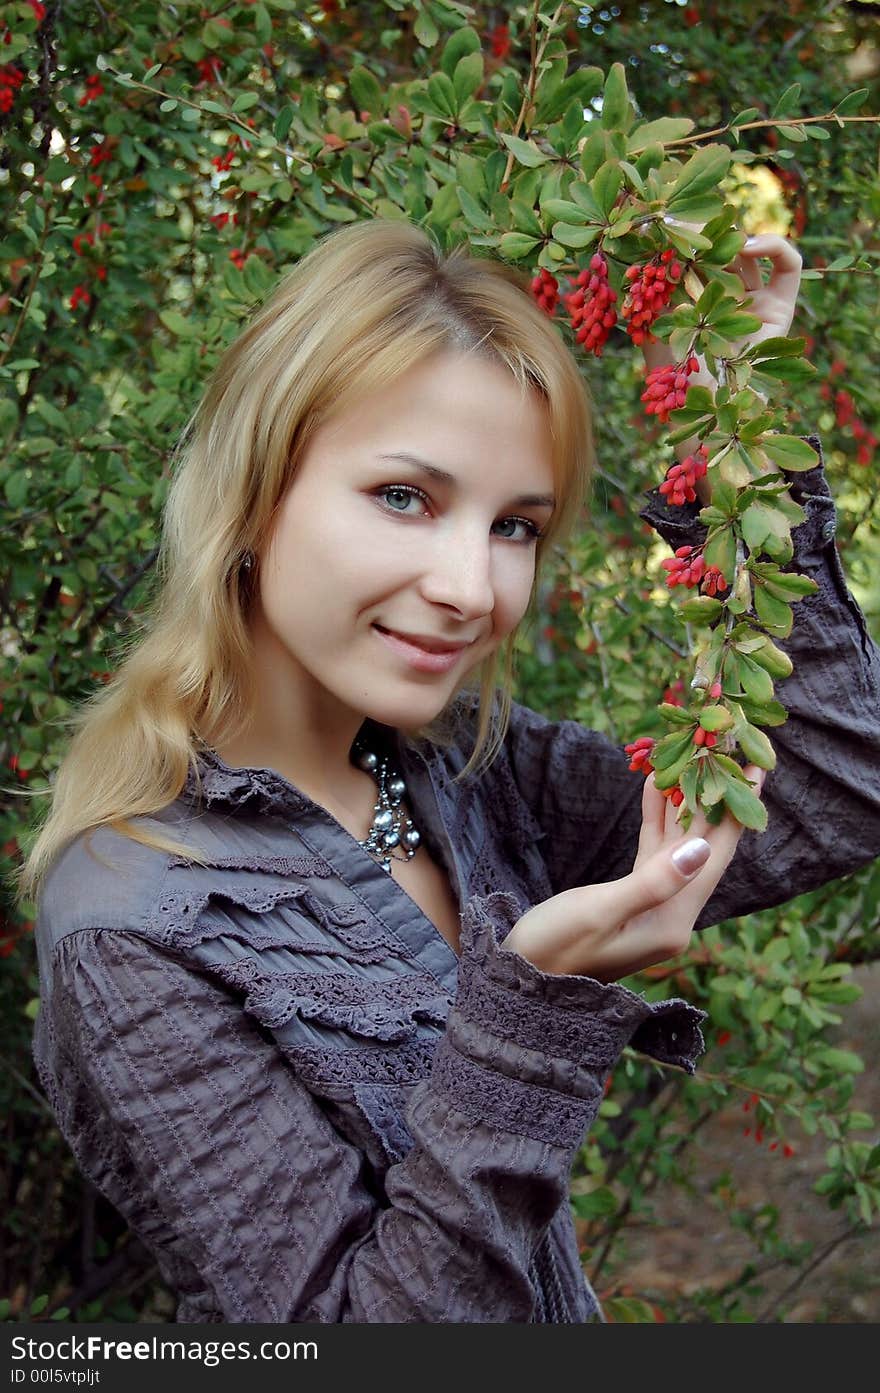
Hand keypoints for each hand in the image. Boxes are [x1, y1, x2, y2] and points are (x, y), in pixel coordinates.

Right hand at [501, 764, 764, 982]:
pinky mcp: (632, 900)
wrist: (521, 978)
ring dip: (683, 803)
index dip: (736, 809)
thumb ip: (653, 882)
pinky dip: (656, 819)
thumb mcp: (601, 912)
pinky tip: (654, 785)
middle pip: (703, 847)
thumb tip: (701, 850)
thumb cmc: (554, 947)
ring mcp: (654, 908)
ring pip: (679, 845)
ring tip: (694, 756)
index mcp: (674, 921)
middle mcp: (673, 915)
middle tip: (727, 750)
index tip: (753, 767)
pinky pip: (653, 852)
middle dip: (715, 799)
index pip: (715, 855)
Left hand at [642, 234, 802, 497]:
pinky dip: (774, 245)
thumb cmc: (673, 382)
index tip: (671, 226)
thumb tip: (636, 255)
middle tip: (693, 221)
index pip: (701, 257)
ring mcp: (756, 303)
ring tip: (716, 235)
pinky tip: (748, 245)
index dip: (690, 238)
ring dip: (735, 236)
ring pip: (752, 252)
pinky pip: (790, 265)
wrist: (706, 416)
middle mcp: (729, 301)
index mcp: (700, 303)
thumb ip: (646, 299)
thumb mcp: (652, 331)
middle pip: (725, 249)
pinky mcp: (782, 309)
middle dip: (709, 232)